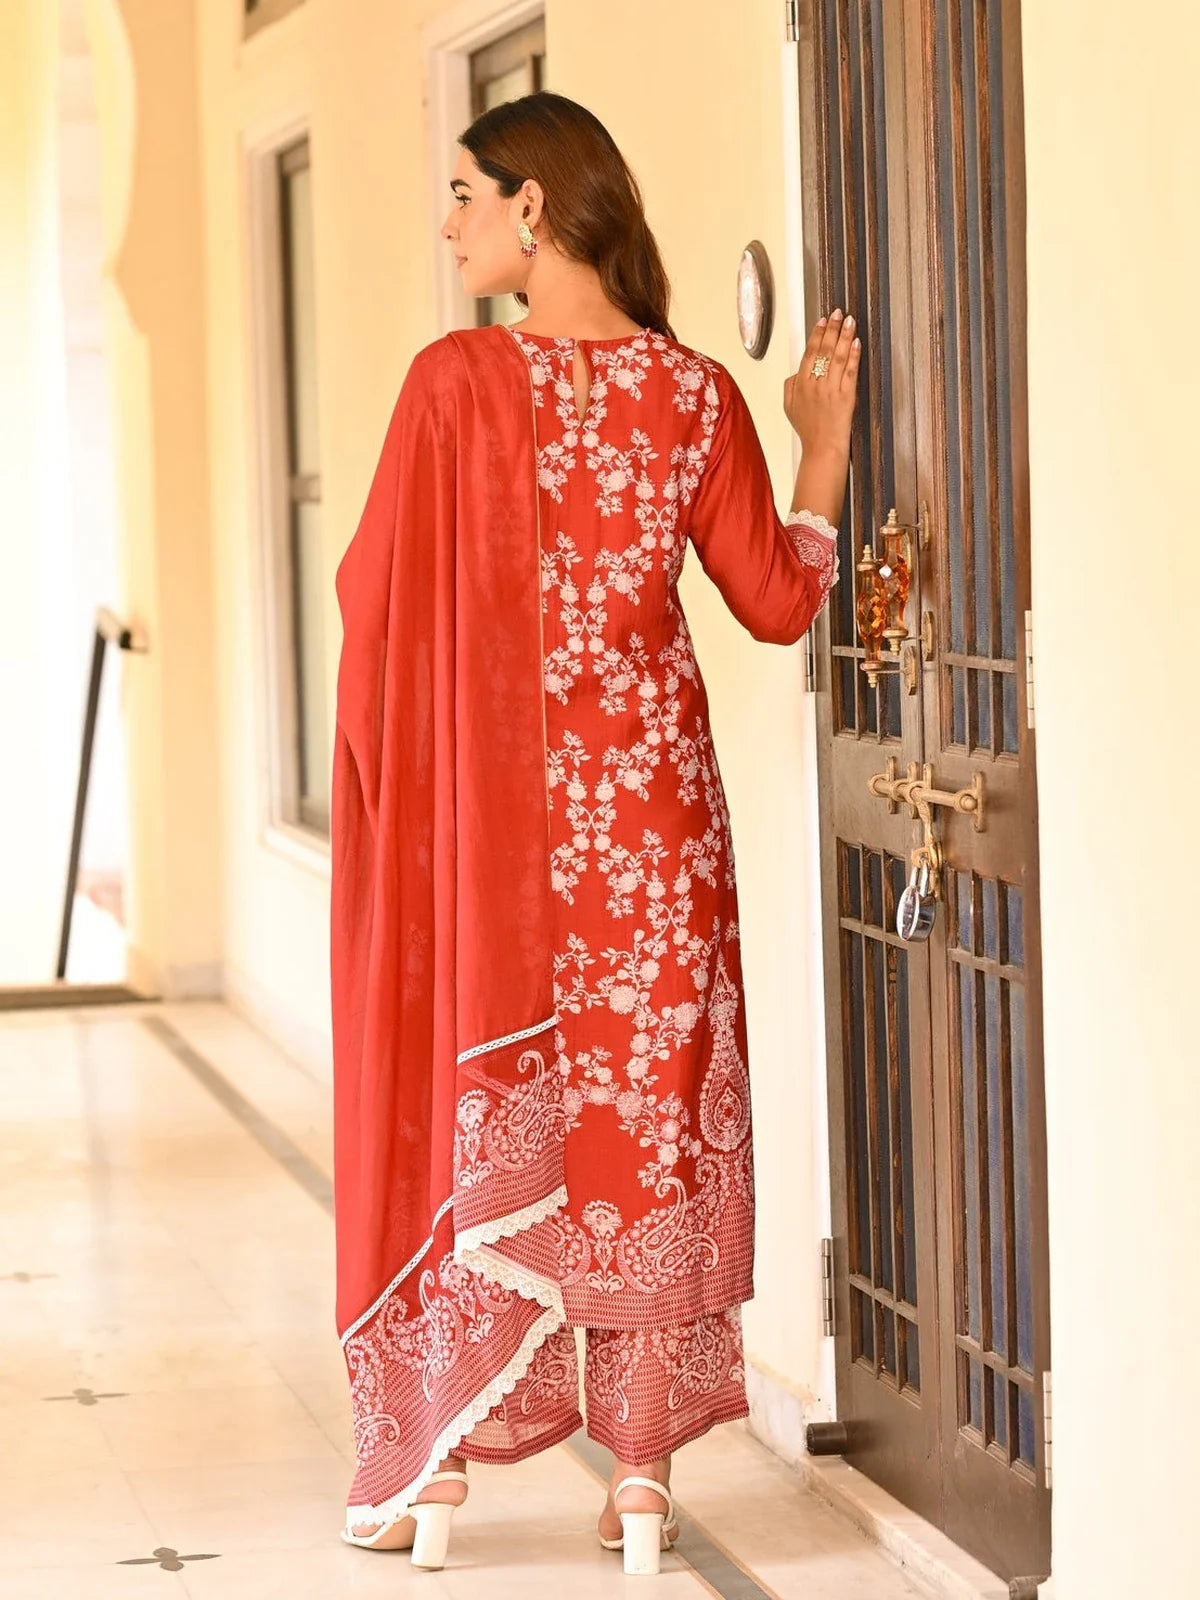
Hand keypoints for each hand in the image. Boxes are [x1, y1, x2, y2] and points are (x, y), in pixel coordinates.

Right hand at [783, 309, 860, 456]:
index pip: (809, 353)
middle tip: (838, 313)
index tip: (822, 321)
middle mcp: (815, 384)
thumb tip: (795, 372)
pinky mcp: (846, 396)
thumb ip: (790, 386)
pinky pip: (850, 371)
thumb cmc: (808, 430)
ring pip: (838, 357)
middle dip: (831, 328)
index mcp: (800, 385)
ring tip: (849, 321)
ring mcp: (831, 390)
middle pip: (824, 350)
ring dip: (844, 336)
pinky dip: (854, 355)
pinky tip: (856, 342)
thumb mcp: (789, 408)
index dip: (817, 334)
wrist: (821, 449)